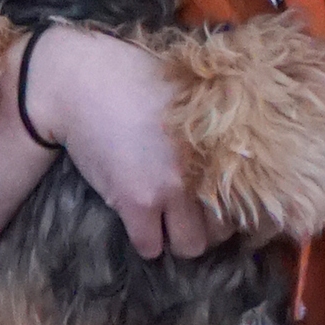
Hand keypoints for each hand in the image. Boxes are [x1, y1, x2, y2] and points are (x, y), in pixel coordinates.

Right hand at [27, 29, 215, 259]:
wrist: (80, 82)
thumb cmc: (132, 78)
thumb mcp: (185, 97)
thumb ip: (209, 128)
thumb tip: (228, 149)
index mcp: (217, 142)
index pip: (243, 198)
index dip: (227, 206)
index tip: (213, 205)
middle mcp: (201, 169)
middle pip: (220, 230)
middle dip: (204, 228)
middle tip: (188, 216)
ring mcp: (169, 188)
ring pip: (189, 246)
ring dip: (176, 239)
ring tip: (164, 223)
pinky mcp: (136, 201)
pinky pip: (150, 246)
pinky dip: (146, 241)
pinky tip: (138, 222)